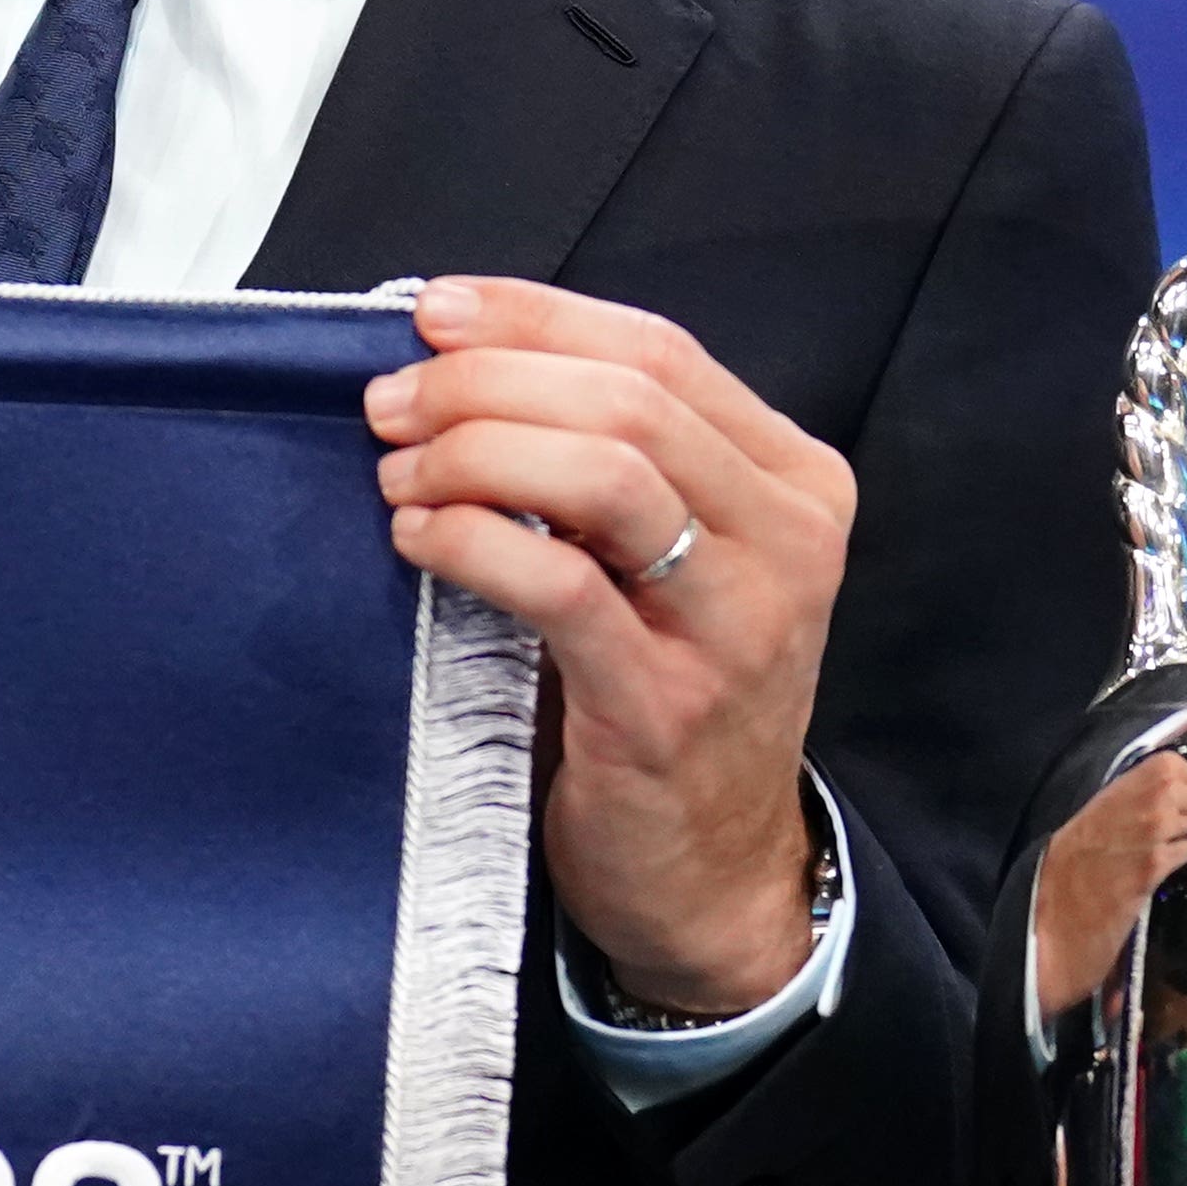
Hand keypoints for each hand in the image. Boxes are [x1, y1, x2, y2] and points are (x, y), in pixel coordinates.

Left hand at [365, 277, 851, 1017]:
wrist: (713, 874)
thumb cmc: (670, 692)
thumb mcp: (677, 558)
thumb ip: (612, 458)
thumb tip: (459, 357)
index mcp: (793, 480)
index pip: (660, 350)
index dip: (534, 315)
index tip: (434, 311)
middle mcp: (787, 541)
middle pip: (628, 400)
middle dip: (487, 382)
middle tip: (393, 402)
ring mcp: (738, 627)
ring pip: (607, 475)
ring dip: (477, 452)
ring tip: (400, 471)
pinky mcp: (668, 707)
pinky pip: (562, 588)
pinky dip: (475, 542)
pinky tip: (418, 538)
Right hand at [1031, 753, 1186, 1009]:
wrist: (1064, 891)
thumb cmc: (1080, 847)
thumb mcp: (1106, 805)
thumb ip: (1138, 790)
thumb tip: (1178, 787)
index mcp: (1131, 780)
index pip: (1181, 766)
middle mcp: (1147, 799)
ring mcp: (1155, 830)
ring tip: (1180, 840)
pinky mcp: (1158, 862)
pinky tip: (1171, 859)